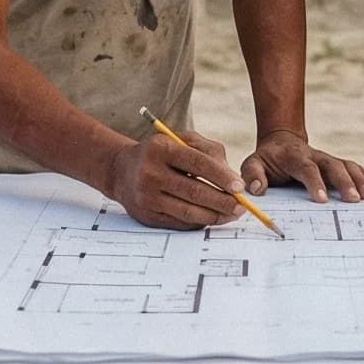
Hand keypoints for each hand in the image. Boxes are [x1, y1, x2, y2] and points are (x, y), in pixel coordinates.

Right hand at [106, 131, 238, 229]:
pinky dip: (200, 221)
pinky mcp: (146, 215)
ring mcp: (146, 196)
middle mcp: (150, 172)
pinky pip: (179, 222)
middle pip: (194, 191)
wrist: (122, 170)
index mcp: (161, 148)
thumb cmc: (161, 153)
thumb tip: (232, 178)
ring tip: (232, 214)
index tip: (240, 187)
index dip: (221, 176)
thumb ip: (209, 152)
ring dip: (215, 215)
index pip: (197, 163)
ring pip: (188, 211)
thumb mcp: (181, 141)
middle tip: (241, 206)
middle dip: (222, 201)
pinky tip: (213, 218)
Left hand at [242, 130, 363, 202]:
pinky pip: (354, 169)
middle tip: (354, 200)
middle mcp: (315, 156)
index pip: (306, 168)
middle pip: (333, 166)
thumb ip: (252, 175)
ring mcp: (328, 159)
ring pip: (347, 166)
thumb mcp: (253, 164)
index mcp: (294, 157)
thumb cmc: (267, 160)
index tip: (322, 200)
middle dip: (345, 182)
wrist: (281, 143)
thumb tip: (257, 189)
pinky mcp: (336, 164)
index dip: (315, 182)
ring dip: (360, 180)